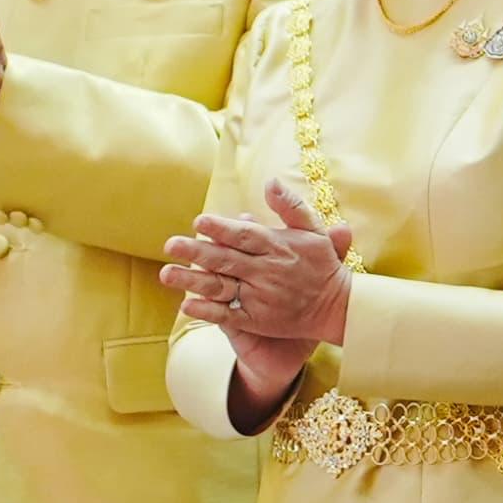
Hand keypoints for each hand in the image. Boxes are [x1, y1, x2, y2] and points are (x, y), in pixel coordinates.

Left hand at [161, 178, 356, 343]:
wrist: (336, 307)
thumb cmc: (321, 264)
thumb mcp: (313, 230)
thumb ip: (290, 206)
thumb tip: (270, 182)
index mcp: (278, 247)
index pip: (245, 236)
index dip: (221, 229)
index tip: (198, 221)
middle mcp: (267, 272)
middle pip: (226, 260)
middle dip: (196, 251)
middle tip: (170, 244)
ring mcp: (261, 298)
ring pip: (221, 287)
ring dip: (192, 281)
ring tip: (166, 274)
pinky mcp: (257, 320)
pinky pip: (228, 316)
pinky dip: (208, 311)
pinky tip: (187, 305)